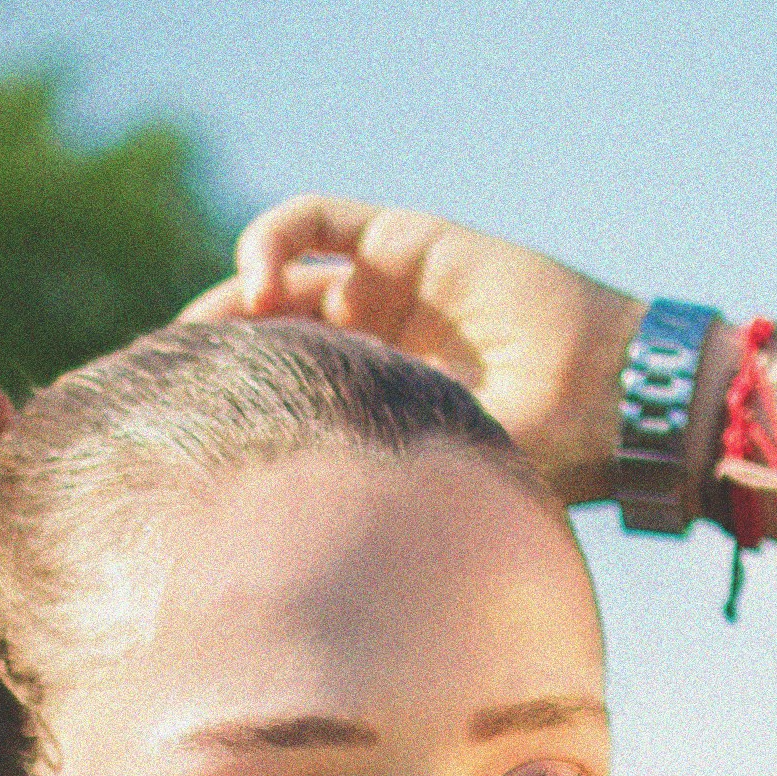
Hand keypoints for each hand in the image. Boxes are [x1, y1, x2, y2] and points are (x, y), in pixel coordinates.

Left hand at [183, 198, 645, 504]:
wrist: (606, 405)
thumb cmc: (532, 463)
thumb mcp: (417, 486)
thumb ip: (352, 491)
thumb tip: (259, 555)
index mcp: (376, 405)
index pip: (282, 390)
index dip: (225, 400)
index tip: (174, 431)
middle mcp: (377, 342)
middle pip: (267, 331)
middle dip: (216, 349)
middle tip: (170, 379)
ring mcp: (389, 289)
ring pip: (281, 275)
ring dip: (236, 298)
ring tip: (217, 334)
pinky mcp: (405, 239)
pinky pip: (319, 221)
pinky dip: (275, 236)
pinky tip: (257, 280)